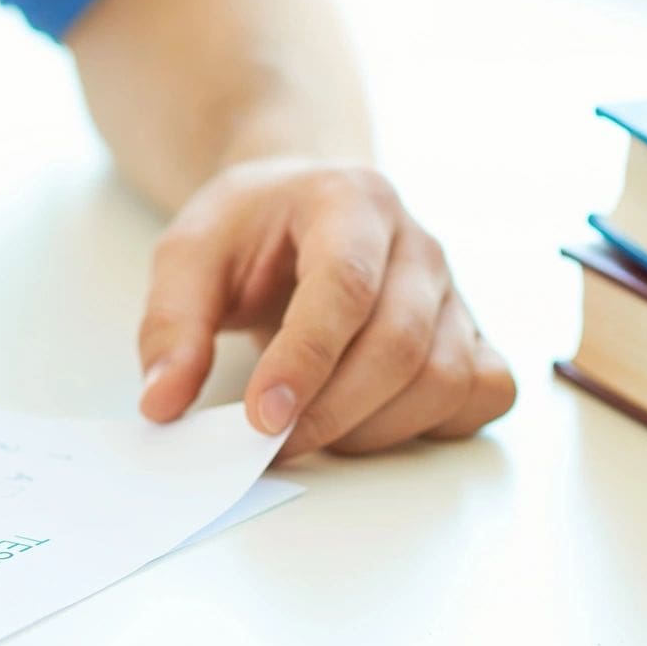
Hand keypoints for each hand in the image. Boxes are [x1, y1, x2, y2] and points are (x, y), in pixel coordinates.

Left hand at [136, 159, 514, 457]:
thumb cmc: (252, 230)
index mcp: (351, 202)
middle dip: (332, 411)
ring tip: (311, 432)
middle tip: (270, 443)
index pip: (346, 287)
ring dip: (374, 428)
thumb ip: (170, 325)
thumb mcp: (189, 255)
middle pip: (400, 343)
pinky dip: (434, 425)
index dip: (307, 361)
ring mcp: (455, 291)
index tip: (261, 420)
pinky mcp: (472, 333)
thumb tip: (162, 404)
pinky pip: (483, 392)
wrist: (304, 204)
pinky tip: (372, 423)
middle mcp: (418, 243)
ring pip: (445, 378)